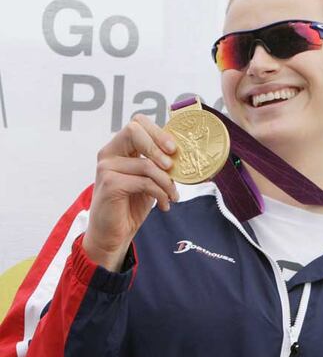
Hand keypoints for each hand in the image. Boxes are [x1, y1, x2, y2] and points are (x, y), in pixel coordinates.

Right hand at [83, 114, 179, 270]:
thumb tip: (181, 151)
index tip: (173, 149)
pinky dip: (160, 194)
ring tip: (172, 195)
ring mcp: (106, 168)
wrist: (114, 234)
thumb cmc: (131, 204)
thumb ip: (157, 162)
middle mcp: (108, 154)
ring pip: (146, 164)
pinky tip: (164, 204)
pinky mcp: (110, 184)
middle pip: (134, 130)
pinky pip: (145, 182)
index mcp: (118, 148)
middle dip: (158, 146)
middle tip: (172, 166)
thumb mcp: (148, 178)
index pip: (136, 123)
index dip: (157, 132)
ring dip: (166, 182)